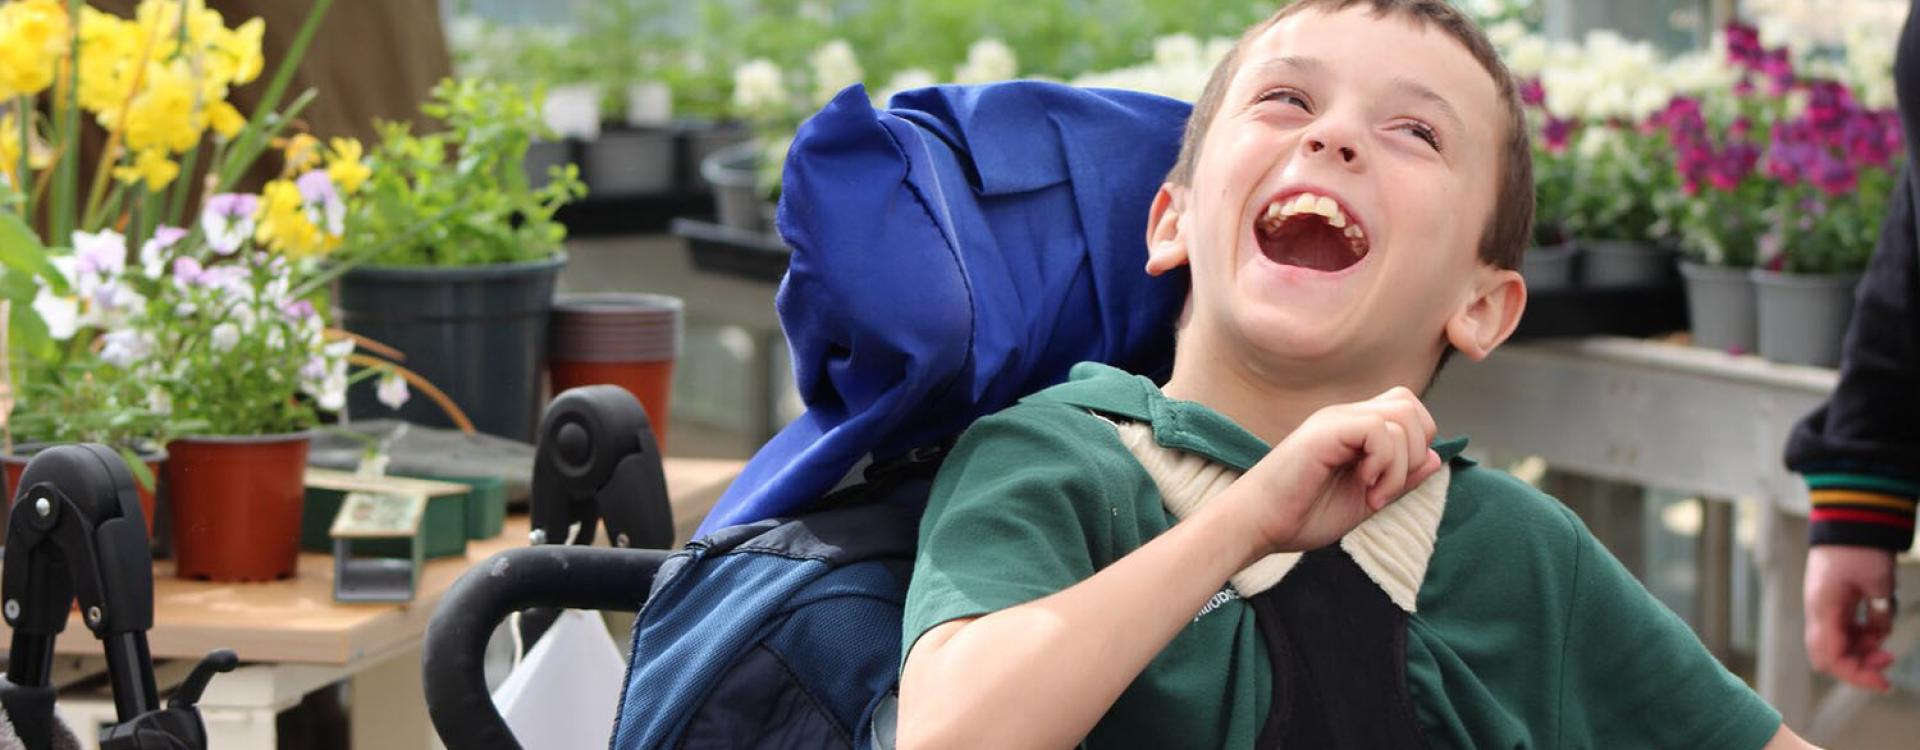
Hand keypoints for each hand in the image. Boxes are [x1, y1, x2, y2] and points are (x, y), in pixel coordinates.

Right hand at [1233, 387, 1443, 554]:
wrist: (1255, 525)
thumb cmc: (1299, 515)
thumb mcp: (1365, 500)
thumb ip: (1399, 478)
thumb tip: (1436, 457)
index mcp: (1351, 430)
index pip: (1406, 410)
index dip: (1416, 445)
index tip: (1390, 485)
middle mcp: (1343, 417)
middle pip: (1410, 405)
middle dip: (1416, 449)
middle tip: (1387, 486)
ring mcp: (1333, 421)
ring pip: (1402, 416)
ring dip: (1400, 464)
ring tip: (1373, 492)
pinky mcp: (1325, 431)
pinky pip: (1379, 431)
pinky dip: (1385, 464)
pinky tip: (1365, 487)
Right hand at [1804, 545, 1897, 691]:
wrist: (1847, 519)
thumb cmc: (1859, 547)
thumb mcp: (1879, 583)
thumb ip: (1879, 614)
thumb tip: (1879, 633)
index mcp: (1823, 610)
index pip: (1831, 658)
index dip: (1856, 676)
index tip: (1884, 682)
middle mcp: (1818, 613)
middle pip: (1830, 656)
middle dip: (1859, 665)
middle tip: (1889, 658)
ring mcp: (1823, 608)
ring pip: (1836, 644)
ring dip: (1861, 650)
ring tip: (1885, 640)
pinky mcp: (1831, 602)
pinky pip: (1842, 630)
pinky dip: (1859, 636)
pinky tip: (1876, 626)